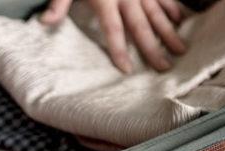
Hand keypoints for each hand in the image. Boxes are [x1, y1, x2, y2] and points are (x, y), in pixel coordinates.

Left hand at [40, 0, 186, 72]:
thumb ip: (58, 4)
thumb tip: (44, 22)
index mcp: (105, 0)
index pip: (113, 29)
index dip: (119, 49)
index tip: (127, 69)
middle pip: (141, 26)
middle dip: (153, 48)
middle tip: (164, 68)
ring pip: (157, 13)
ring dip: (169, 32)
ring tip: (180, 50)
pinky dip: (172, 8)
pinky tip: (180, 21)